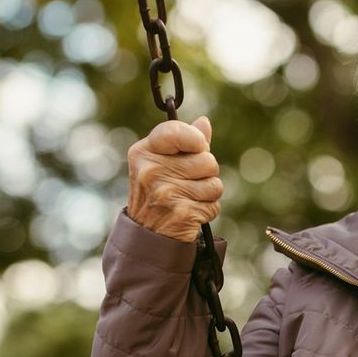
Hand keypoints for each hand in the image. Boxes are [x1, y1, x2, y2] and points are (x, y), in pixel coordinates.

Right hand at [126, 115, 222, 241]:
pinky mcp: (181, 213)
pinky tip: (190, 212)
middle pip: (207, 160)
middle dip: (206, 172)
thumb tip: (204, 122)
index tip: (198, 147)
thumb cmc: (159, 192)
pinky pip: (214, 204)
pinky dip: (207, 209)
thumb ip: (184, 143)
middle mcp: (151, 171)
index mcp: (143, 152)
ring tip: (188, 198)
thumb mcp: (162, 163)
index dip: (196, 139)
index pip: (176, 131)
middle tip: (187, 182)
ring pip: (214, 183)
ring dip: (208, 193)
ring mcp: (165, 193)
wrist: (147, 235)